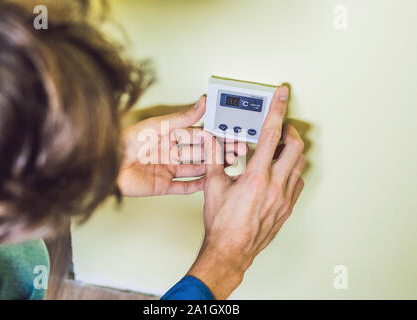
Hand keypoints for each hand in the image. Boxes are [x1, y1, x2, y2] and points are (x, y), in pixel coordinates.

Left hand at [117, 96, 247, 196]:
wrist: (109, 164)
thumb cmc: (127, 141)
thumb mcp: (158, 126)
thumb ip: (182, 118)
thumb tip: (201, 102)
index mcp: (169, 136)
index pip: (198, 136)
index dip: (214, 137)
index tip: (230, 136)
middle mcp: (170, 153)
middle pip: (200, 153)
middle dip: (218, 153)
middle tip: (236, 152)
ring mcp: (167, 170)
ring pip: (195, 169)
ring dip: (212, 168)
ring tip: (228, 166)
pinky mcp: (163, 186)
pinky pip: (183, 187)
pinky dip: (197, 186)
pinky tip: (210, 183)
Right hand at [187, 86, 305, 298]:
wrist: (231, 250)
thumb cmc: (222, 224)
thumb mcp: (214, 186)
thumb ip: (214, 157)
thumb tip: (211, 139)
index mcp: (256, 177)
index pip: (270, 134)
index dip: (277, 110)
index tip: (282, 95)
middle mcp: (275, 185)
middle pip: (295, 146)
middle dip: (289, 131)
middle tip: (278, 128)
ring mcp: (284, 198)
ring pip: (299, 164)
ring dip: (290, 152)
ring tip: (275, 150)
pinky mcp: (287, 208)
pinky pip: (297, 182)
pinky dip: (291, 171)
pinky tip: (278, 172)